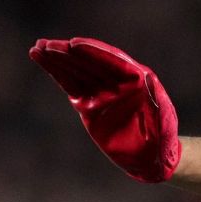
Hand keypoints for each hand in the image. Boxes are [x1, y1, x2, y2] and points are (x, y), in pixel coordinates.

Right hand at [30, 38, 180, 182]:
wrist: (152, 157)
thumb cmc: (162, 138)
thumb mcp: (163, 119)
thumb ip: (156, 98)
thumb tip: (148, 77)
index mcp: (135, 78)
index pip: (110, 60)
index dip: (92, 52)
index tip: (73, 44)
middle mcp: (116, 81)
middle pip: (89, 63)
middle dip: (68, 53)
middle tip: (46, 45)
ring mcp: (101, 91)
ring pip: (76, 71)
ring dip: (56, 60)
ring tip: (37, 49)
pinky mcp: (89, 104)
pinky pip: (70, 85)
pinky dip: (57, 73)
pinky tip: (42, 61)